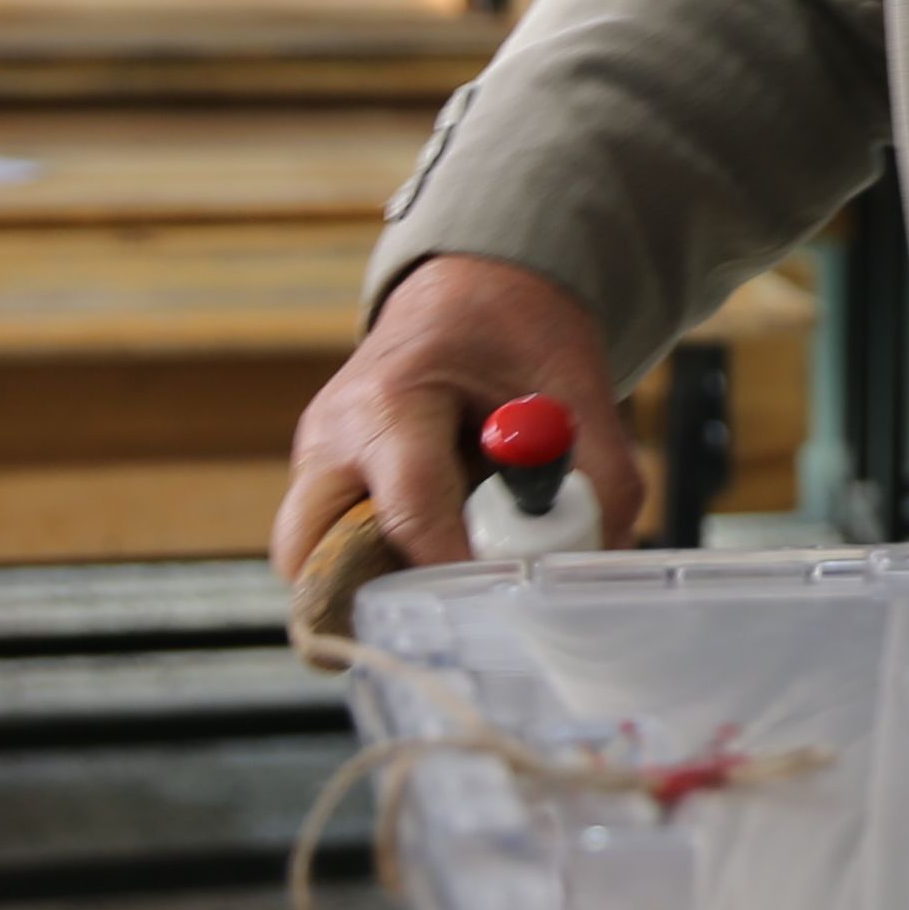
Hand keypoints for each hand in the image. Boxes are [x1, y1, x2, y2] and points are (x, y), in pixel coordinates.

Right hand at [270, 252, 644, 579]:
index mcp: (390, 401)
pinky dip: (373, 565)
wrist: (473, 292)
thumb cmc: (516, 333)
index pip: (412, 511)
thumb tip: (600, 560)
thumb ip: (601, 476)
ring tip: (445, 578)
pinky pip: (326, 547)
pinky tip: (434, 554)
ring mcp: (315, 460)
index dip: (457, 567)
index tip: (501, 603)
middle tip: (448, 617)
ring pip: (307, 559)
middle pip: (311, 554)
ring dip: (368, 583)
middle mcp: (332, 436)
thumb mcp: (577, 388)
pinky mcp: (321, 480)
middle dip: (372, 598)